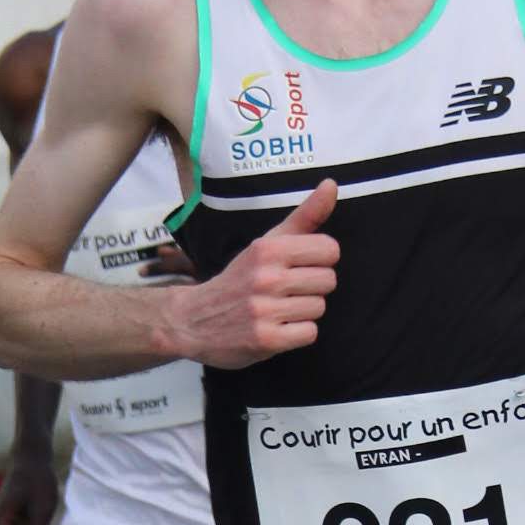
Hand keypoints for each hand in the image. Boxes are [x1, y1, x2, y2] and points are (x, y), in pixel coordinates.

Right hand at [169, 181, 338, 369]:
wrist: (192, 319)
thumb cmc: (239, 279)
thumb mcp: (267, 243)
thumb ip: (304, 216)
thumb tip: (332, 184)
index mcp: (268, 249)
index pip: (329, 249)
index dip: (320, 260)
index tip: (300, 266)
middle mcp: (266, 277)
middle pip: (328, 281)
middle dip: (313, 287)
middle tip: (287, 291)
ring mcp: (265, 310)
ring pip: (319, 307)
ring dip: (304, 312)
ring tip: (280, 310)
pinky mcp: (266, 340)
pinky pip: (309, 333)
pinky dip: (298, 333)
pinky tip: (279, 327)